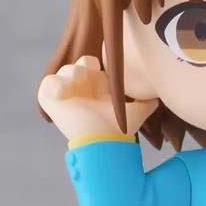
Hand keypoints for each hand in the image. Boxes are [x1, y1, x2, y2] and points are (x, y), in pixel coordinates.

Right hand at [38, 55, 158, 140]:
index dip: (97, 64)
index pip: (93, 67)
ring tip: (79, 80)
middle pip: (78, 65)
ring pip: (64, 71)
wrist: (102, 141)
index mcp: (97, 91)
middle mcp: (81, 92)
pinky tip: (65, 91)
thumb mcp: (137, 112)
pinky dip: (55, 83)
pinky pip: (47, 84)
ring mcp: (66, 96)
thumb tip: (158, 97)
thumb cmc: (118, 130)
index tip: (106, 73)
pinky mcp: (52, 101)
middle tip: (89, 72)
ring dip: (71, 72)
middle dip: (84, 64)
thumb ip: (146, 102)